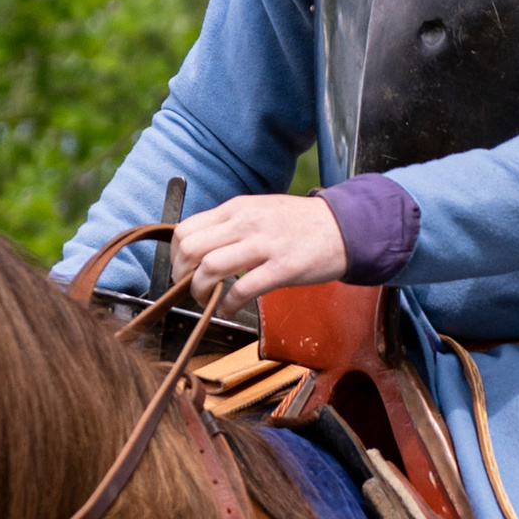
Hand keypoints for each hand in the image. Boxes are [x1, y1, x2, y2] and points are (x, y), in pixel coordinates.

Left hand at [171, 193, 347, 303]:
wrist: (344, 227)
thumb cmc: (300, 224)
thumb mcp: (259, 211)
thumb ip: (230, 225)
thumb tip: (200, 248)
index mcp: (236, 208)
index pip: (185, 229)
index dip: (175, 256)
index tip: (182, 271)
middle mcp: (245, 222)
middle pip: (191, 249)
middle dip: (182, 276)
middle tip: (190, 289)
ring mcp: (264, 244)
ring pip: (210, 268)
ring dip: (201, 293)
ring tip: (208, 301)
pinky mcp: (283, 268)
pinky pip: (241, 290)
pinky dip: (227, 306)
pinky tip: (229, 310)